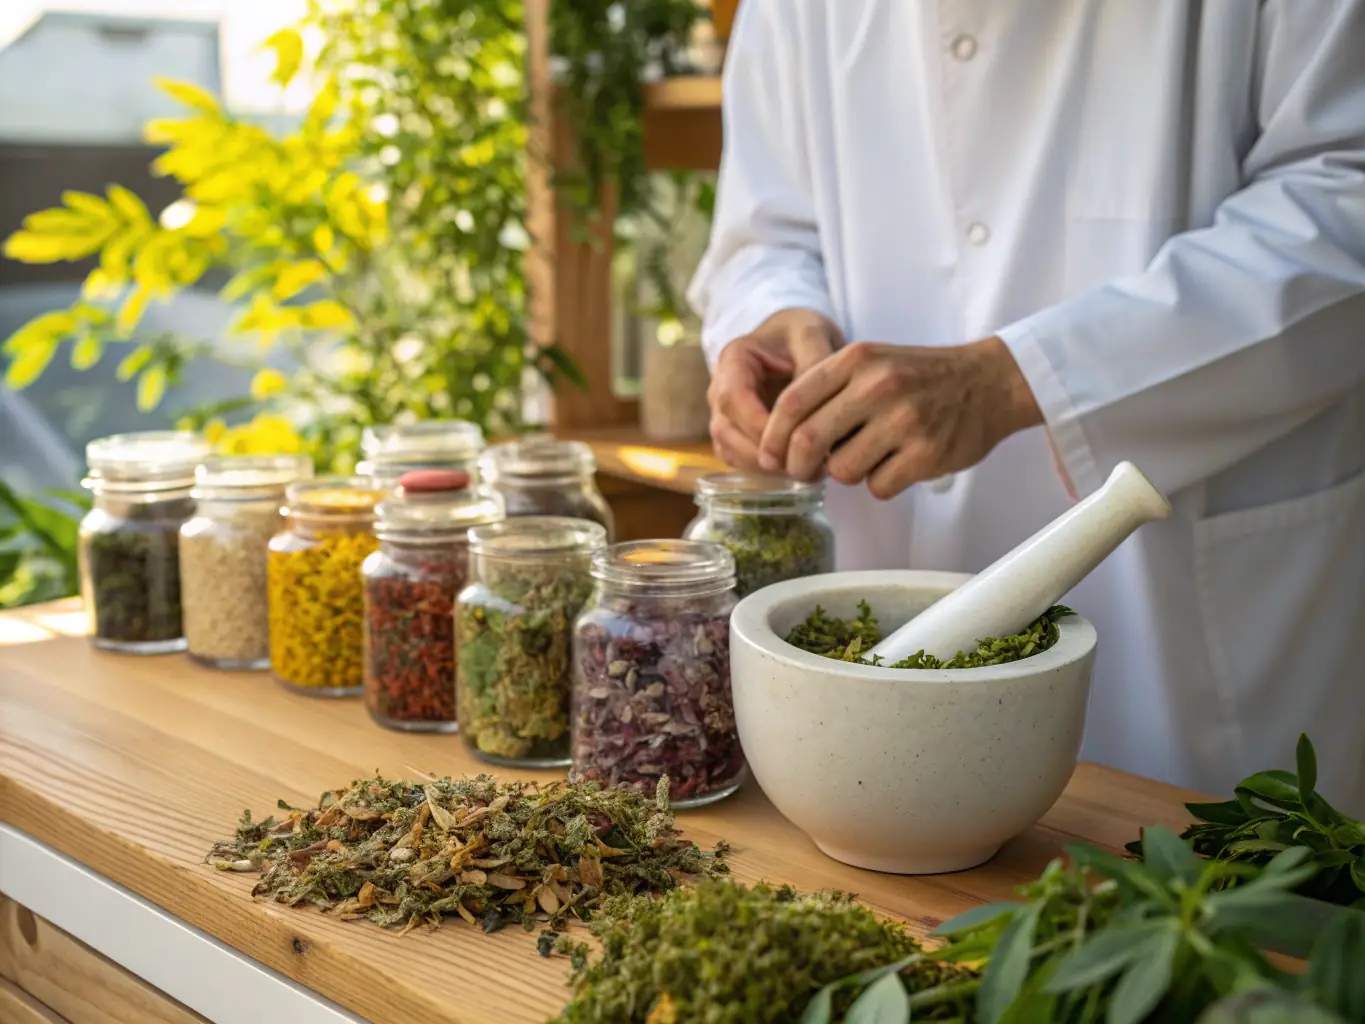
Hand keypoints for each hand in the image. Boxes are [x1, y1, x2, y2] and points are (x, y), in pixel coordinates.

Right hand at [707, 308, 842, 469]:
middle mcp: (720, 389)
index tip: (792, 443)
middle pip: (726, 430)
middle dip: (762, 453)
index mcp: (734, 359)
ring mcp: (724, 414)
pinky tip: (800, 473)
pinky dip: (766, 472)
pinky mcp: (736, 434)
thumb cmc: (801, 334)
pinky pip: (741, 460)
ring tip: (808, 473)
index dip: (757, 425)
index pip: (733, 398)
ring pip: (730, 450)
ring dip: (765, 468)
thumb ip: (815, 360)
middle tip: (805, 466)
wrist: (794, 341)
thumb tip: (819, 403)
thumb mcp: (812, 333)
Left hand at [757, 337, 1042, 497]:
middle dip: (798, 466)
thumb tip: (781, 441)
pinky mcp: (926, 454)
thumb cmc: (918, 377)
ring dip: (846, 473)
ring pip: (842, 470)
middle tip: (804, 472)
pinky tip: (897, 465)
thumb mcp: (870, 362)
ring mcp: (904, 420)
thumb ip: (826, 389)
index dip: (772, 437)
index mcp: (857, 359)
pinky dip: (881, 484)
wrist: (988, 383)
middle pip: (808, 440)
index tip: (769, 456)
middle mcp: (878, 386)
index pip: (792, 402)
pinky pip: (878, 487)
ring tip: (868, 456)